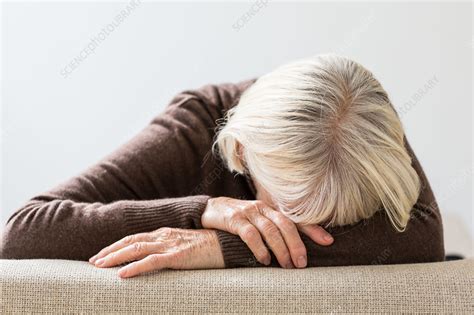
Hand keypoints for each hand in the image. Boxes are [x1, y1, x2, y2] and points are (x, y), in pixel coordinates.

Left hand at [88, 228, 223, 277]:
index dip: (117, 246)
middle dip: (110, 251)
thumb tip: (157, 259)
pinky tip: (122, 275)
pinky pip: (152, 262)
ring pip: (136, 249)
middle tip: (93, 262)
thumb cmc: (209, 247)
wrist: (229, 244)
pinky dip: (134, 267)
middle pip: (130, 241)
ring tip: (99, 267)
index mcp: (165, 233)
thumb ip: (170, 250)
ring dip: (115, 258)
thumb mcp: (186, 246)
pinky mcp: (178, 256)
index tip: (102, 255)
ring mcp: (171, 245)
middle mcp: (164, 236)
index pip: (135, 238)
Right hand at [202, 197, 333, 268]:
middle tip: (302, 263)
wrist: (210, 209)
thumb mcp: (258, 221)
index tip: (328, 241)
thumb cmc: (239, 219)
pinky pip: (250, 234)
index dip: (313, 230)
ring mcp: (249, 213)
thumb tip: (294, 249)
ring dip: (281, 250)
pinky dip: (259, 248)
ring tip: (286, 265)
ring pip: (270, 230)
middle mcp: (263, 208)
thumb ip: (274, 230)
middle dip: (297, 245)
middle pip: (286, 225)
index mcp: (271, 209)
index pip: (295, 219)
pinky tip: (264, 259)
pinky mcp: (234, 220)